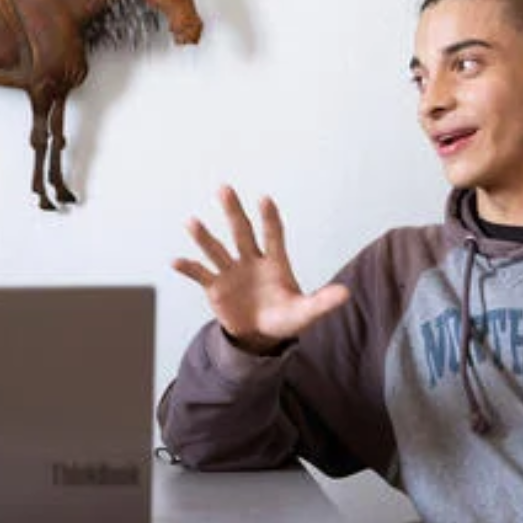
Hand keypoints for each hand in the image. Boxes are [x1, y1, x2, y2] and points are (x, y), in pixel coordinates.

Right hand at [172, 186, 349, 352]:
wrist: (260, 334)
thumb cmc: (285, 317)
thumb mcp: (305, 312)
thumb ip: (322, 302)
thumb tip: (346, 293)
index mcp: (275, 262)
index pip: (273, 234)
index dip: (270, 218)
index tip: (264, 199)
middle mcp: (250, 260)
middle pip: (241, 231)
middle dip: (233, 211)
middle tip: (224, 188)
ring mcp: (231, 272)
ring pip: (217, 250)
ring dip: (204, 237)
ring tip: (191, 222)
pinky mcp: (215, 287)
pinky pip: (200, 273)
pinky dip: (188, 268)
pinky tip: (175, 261)